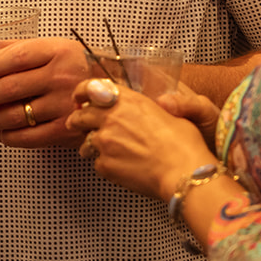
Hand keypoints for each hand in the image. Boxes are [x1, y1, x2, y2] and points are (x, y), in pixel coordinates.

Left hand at [0, 37, 89, 147]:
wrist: (118, 96)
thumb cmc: (82, 69)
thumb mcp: (56, 49)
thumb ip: (19, 47)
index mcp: (58, 51)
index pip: (14, 57)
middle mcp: (62, 76)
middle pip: (10, 87)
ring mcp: (65, 104)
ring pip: (16, 114)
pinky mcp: (67, 130)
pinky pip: (30, 137)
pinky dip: (10, 136)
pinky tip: (1, 132)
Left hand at [67, 78, 216, 200]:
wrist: (184, 172)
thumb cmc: (183, 144)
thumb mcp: (168, 112)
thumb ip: (144, 108)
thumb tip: (140, 110)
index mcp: (126, 100)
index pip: (91, 88)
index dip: (81, 92)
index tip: (79, 98)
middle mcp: (110, 118)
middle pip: (80, 116)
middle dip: (77, 120)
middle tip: (77, 125)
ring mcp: (105, 142)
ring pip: (86, 143)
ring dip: (91, 146)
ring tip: (106, 151)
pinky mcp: (104, 165)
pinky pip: (97, 164)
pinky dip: (105, 165)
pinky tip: (121, 167)